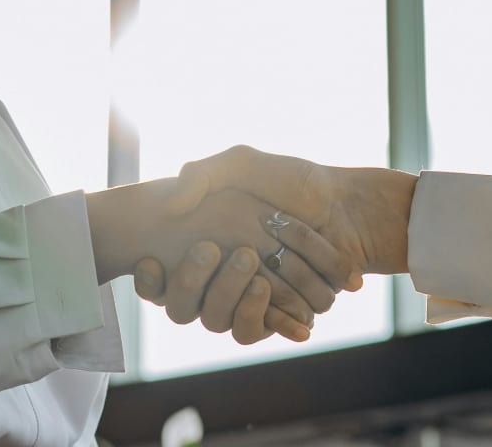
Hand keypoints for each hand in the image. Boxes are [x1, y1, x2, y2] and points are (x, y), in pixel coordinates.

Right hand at [86, 179, 349, 341]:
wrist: (343, 203)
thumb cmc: (290, 180)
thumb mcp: (240, 163)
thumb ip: (201, 175)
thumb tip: (171, 207)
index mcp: (204, 248)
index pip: (160, 279)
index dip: (148, 279)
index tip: (148, 260)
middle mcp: (220, 279)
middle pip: (183, 304)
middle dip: (190, 279)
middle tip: (208, 248)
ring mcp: (249, 298)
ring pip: (217, 319)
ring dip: (224, 294)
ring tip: (245, 264)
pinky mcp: (280, 313)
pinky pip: (259, 327)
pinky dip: (261, 316)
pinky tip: (264, 288)